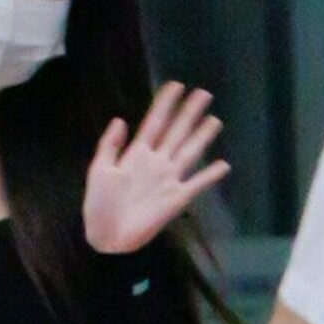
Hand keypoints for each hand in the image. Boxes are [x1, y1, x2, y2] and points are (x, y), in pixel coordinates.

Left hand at [83, 82, 228, 253]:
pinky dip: (210, 175)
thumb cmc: (99, 206)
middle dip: (189, 113)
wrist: (107, 238)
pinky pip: (197, 184)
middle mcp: (157, 163)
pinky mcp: (177, 199)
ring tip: (214, 120)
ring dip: (202, 137)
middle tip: (204, 93)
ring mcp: (168, 180)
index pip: (155, 123)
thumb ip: (110, 145)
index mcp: (137, 154)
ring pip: (189, 152)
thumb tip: (120, 119)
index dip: (165, 104)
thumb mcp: (99, 171)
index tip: (176, 85)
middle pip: (177, 132)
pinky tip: (224, 165)